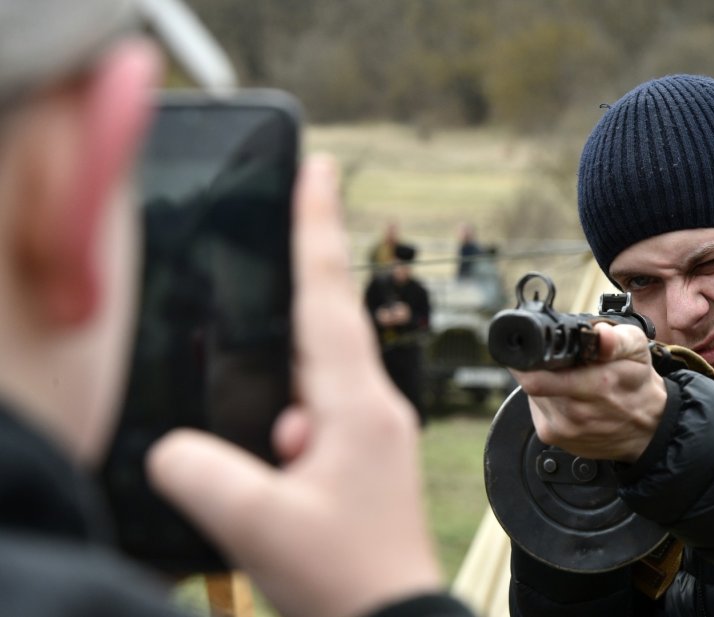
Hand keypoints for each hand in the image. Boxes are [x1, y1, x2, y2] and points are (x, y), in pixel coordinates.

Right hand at [146, 154, 441, 616]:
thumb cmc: (346, 579)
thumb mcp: (258, 524)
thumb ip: (202, 475)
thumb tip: (173, 447)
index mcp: (356, 406)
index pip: (328, 298)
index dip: (318, 228)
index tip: (320, 170)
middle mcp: (370, 409)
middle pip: (330, 317)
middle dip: (308, 261)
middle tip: (296, 205)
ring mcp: (369, 434)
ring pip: (322, 366)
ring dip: (292, 342)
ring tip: (268, 316)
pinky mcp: (359, 460)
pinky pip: (319, 408)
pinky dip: (290, 399)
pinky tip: (268, 426)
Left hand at [509, 322, 666, 461]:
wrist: (647, 428)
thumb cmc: (638, 385)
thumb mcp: (637, 351)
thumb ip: (618, 340)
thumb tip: (601, 335)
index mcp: (595, 385)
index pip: (535, 376)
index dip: (528, 358)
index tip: (533, 347)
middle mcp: (574, 412)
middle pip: (529, 381)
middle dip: (537, 366)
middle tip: (557, 361)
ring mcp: (562, 428)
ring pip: (530, 394)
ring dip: (543, 383)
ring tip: (567, 379)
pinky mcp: (553, 438)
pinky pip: (536, 410)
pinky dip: (545, 400)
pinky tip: (566, 397)